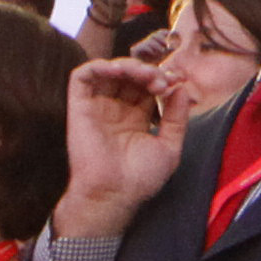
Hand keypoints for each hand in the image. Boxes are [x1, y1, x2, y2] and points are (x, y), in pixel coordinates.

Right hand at [59, 60, 185, 235]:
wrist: (113, 195)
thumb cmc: (140, 179)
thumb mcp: (169, 147)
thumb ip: (177, 118)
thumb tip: (181, 89)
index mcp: (135, 117)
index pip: (147, 86)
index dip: (162, 78)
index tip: (177, 81)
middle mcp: (116, 109)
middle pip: (130, 75)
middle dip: (149, 71)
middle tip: (162, 81)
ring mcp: (97, 107)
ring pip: (109, 70)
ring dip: (129, 65)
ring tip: (146, 76)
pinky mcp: (79, 106)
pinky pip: (82, 76)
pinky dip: (99, 65)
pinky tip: (118, 71)